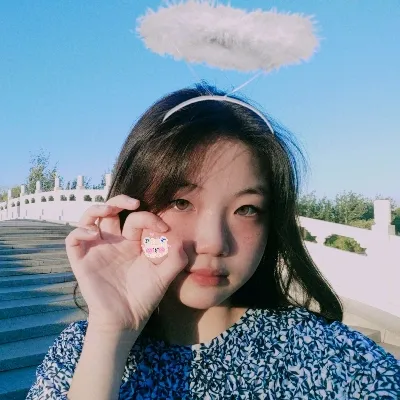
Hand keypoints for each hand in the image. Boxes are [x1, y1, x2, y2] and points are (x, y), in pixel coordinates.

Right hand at [65, 195, 187, 332]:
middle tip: (134, 203)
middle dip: (121, 200)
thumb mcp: (164, 276)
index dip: (150, 218)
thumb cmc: (144, 298)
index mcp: (133, 243)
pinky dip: (80, 232)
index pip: (137, 219)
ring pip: (90, 218)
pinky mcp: (81, 261)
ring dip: (98, 208)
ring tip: (110, 209)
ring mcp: (97, 250)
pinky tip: (93, 233)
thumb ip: (175, 258)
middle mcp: (114, 242)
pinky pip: (73, 240)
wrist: (126, 321)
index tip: (164, 229)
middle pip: (111, 210)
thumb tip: (179, 238)